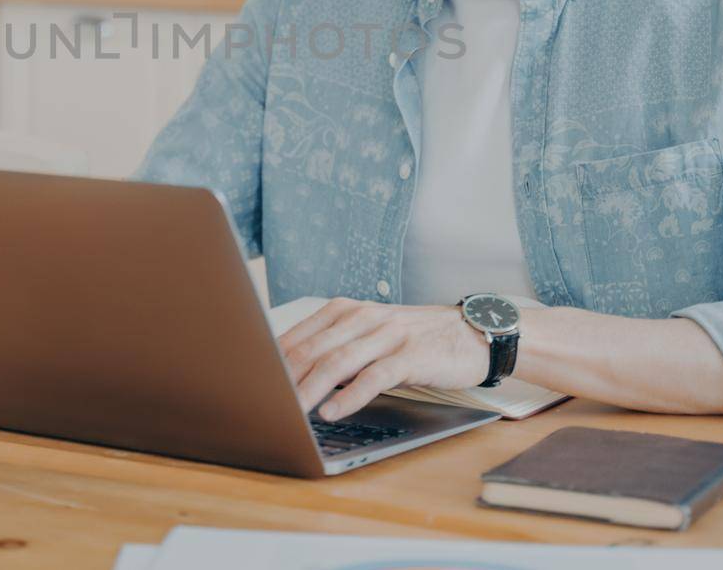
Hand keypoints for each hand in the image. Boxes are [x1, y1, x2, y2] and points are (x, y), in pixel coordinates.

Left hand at [277, 298, 489, 420]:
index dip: (273, 362)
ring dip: (311, 389)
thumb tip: (292, 377)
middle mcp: (363, 317)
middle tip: (262, 403)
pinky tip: (333, 410)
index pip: (299, 336)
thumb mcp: (368, 335)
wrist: (469, 333)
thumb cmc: (413, 339)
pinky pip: (375, 376)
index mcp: (345, 310)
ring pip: (339, 362)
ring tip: (291, 412)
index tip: (253, 385)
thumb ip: (334, 349)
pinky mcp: (410, 355)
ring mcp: (387, 334)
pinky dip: (350, 395)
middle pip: (314, 350)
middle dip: (285, 379)